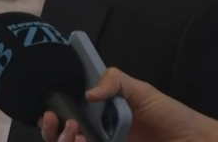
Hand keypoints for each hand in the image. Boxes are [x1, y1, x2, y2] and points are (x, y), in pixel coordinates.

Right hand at [38, 67, 217, 141]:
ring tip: (75, 134)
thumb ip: (115, 81)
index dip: (52, 110)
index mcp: (100, 110)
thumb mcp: (141, 90)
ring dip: (64, 140)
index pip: (67, 109)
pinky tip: (84, 141)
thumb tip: (88, 93)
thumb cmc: (169, 114)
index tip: (47, 109)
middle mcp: (97, 130)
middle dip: (52, 129)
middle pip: (62, 133)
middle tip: (57, 121)